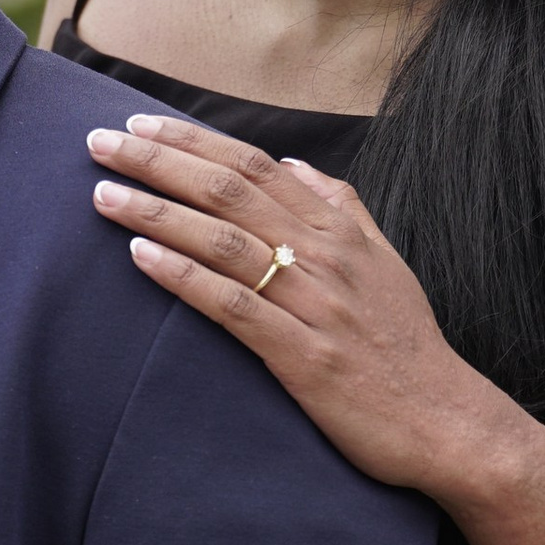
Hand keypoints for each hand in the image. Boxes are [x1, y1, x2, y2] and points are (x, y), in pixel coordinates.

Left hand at [85, 115, 544, 544]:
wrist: (447, 420)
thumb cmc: (406, 344)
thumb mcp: (383, 262)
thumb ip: (341, 207)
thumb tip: (295, 164)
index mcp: (337, 228)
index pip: (254, 164)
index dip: (193, 141)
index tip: (139, 124)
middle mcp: (324, 254)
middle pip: (228, 189)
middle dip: (158, 161)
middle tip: (98, 143)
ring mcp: (313, 302)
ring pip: (222, 239)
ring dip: (156, 211)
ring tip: (103, 192)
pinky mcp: (302, 354)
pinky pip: (232, 305)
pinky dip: (183, 275)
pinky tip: (139, 255)